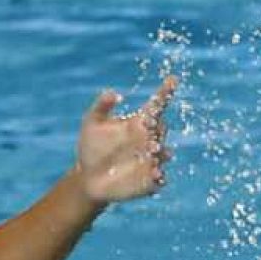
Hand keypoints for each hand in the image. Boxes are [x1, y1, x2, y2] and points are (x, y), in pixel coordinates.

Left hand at [75, 76, 174, 204]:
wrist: (88, 178)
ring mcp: (152, 159)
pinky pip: (160, 178)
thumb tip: (113, 93)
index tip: (172, 79)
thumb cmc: (92, 147)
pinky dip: (159, 176)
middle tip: (148, 127)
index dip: (165, 92)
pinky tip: (154, 174)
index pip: (157, 105)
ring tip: (152, 149)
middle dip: (158, 128)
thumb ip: (101, 107)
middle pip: (162, 128)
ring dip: (161, 152)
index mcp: (138, 123)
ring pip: (164, 153)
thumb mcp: (91, 124)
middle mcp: (149, 139)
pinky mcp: (150, 180)